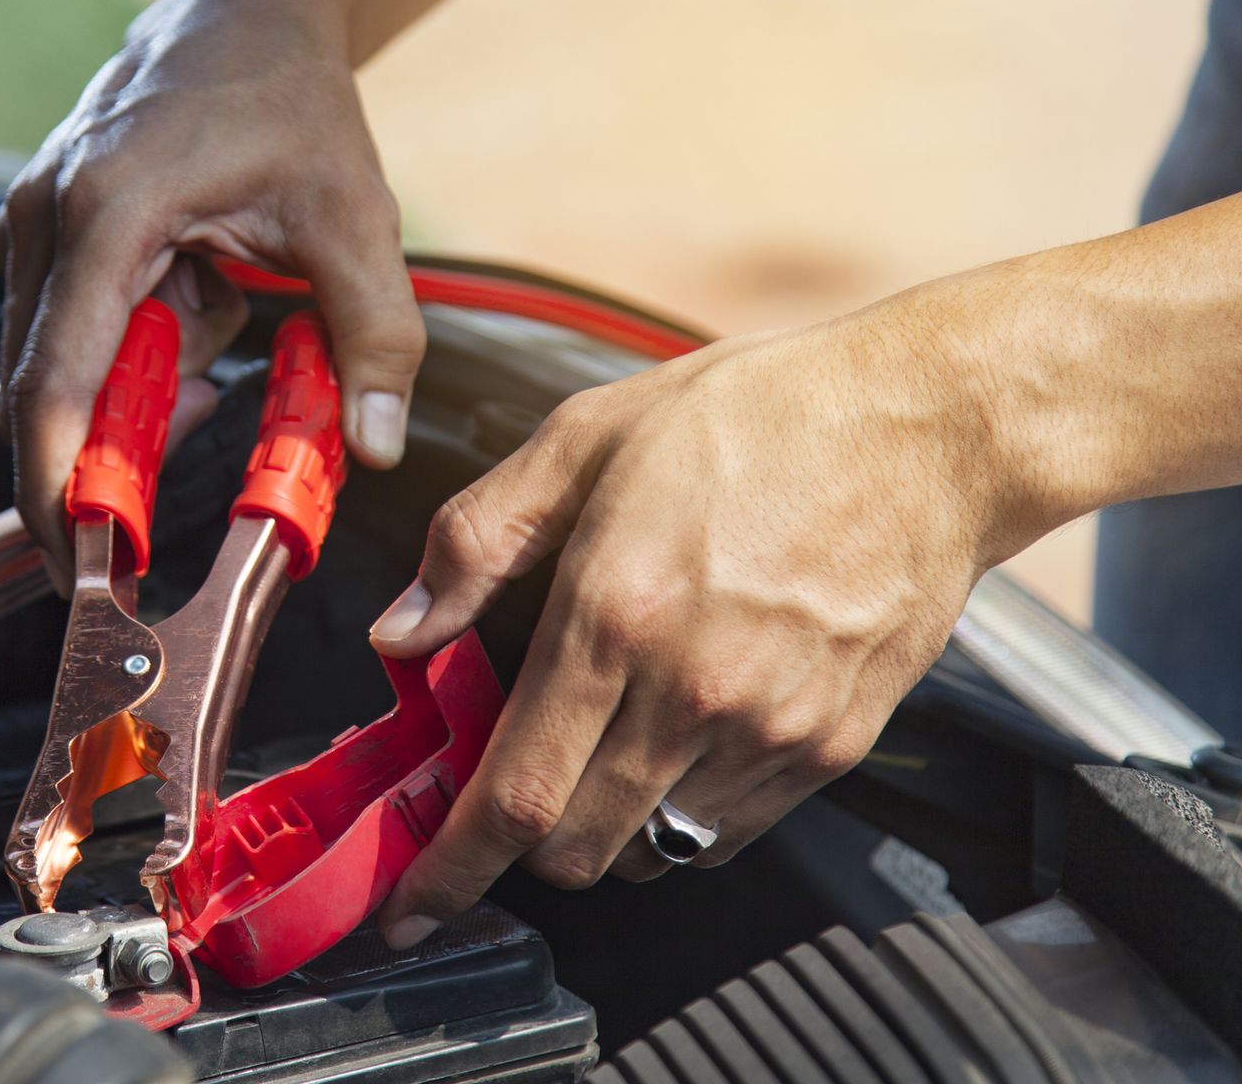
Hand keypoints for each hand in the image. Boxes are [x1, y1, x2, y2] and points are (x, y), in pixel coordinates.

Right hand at [0, 0, 423, 588]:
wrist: (251, 7)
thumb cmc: (290, 96)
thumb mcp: (354, 219)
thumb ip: (375, 336)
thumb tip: (375, 446)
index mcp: (106, 213)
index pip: (56, 386)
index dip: (59, 491)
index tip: (83, 566)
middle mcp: (45, 220)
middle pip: (45, 393)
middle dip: (109, 459)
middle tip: (185, 482)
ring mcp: (35, 223)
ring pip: (64, 367)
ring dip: (142, 389)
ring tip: (227, 321)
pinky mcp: (47, 235)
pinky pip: (78, 335)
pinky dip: (141, 352)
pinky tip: (205, 303)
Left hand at [367, 296, 1033, 946]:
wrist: (929, 429)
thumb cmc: (757, 419)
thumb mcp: (584, 438)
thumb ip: (477, 541)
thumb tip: (401, 632)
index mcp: (615, 614)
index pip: (515, 794)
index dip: (451, 870)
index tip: (410, 911)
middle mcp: (693, 692)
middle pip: (574, 848)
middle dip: (519, 841)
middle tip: (510, 780)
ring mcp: (771, 732)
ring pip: (650, 852)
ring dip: (602, 826)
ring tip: (604, 743)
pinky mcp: (831, 749)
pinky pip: (726, 834)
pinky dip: (679, 814)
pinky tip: (678, 735)